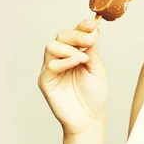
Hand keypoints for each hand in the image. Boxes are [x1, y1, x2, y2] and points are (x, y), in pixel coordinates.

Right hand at [38, 18, 107, 135]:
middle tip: (89, 40)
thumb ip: (92, 50)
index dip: (82, 26)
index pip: (74, 34)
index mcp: (75, 53)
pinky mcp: (46, 81)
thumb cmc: (94, 96)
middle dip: (76, 35)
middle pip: (61, 36)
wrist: (90, 119)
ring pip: (52, 46)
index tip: (92, 23)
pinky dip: (64, 61)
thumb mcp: (97, 69)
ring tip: (83, 57)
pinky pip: (50, 65)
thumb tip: (93, 30)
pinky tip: (77, 63)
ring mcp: (52, 69)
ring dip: (69, 48)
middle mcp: (61, 59)